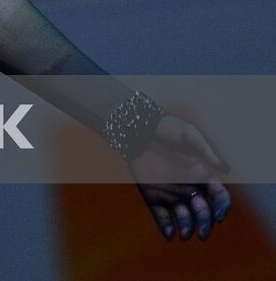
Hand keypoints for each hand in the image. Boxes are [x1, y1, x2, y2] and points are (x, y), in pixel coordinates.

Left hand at [128, 115, 231, 240]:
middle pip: (203, 211)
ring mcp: (171, 193)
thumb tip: (225, 168)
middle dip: (205, 223)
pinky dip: (165, 226)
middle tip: (202, 233)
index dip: (222, 207)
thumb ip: (206, 149)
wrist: (138, 128)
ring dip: (186, 227)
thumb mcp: (190, 133)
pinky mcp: (152, 196)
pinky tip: (169, 234)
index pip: (219, 197)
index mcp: (202, 175)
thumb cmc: (168, 128)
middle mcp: (189, 188)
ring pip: (184, 216)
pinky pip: (161, 215)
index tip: (218, 215)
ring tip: (185, 234)